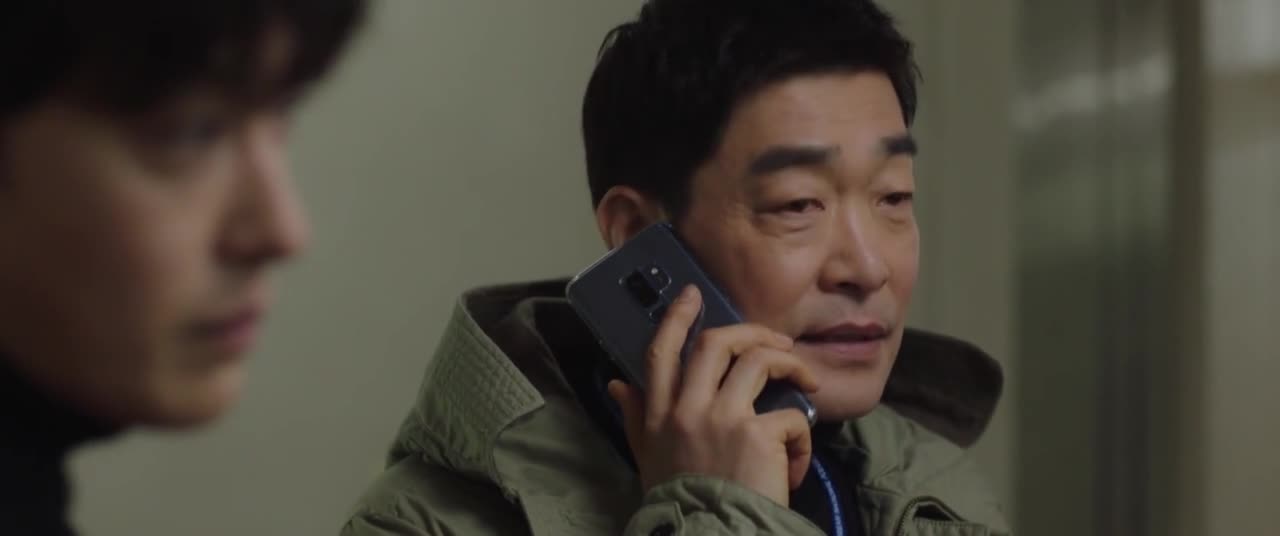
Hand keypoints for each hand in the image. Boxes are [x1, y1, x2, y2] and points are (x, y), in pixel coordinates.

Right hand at [608, 285, 818, 506]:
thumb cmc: (681, 501)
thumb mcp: (648, 458)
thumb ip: (635, 418)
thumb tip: (618, 385)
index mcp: (659, 414)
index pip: (661, 352)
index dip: (677, 317)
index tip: (693, 294)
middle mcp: (687, 410)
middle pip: (715, 343)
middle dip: (750, 331)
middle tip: (775, 338)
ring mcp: (722, 418)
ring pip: (758, 361)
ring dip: (790, 363)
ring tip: (806, 379)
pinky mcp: (757, 434)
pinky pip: (791, 415)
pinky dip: (802, 435)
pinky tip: (798, 460)